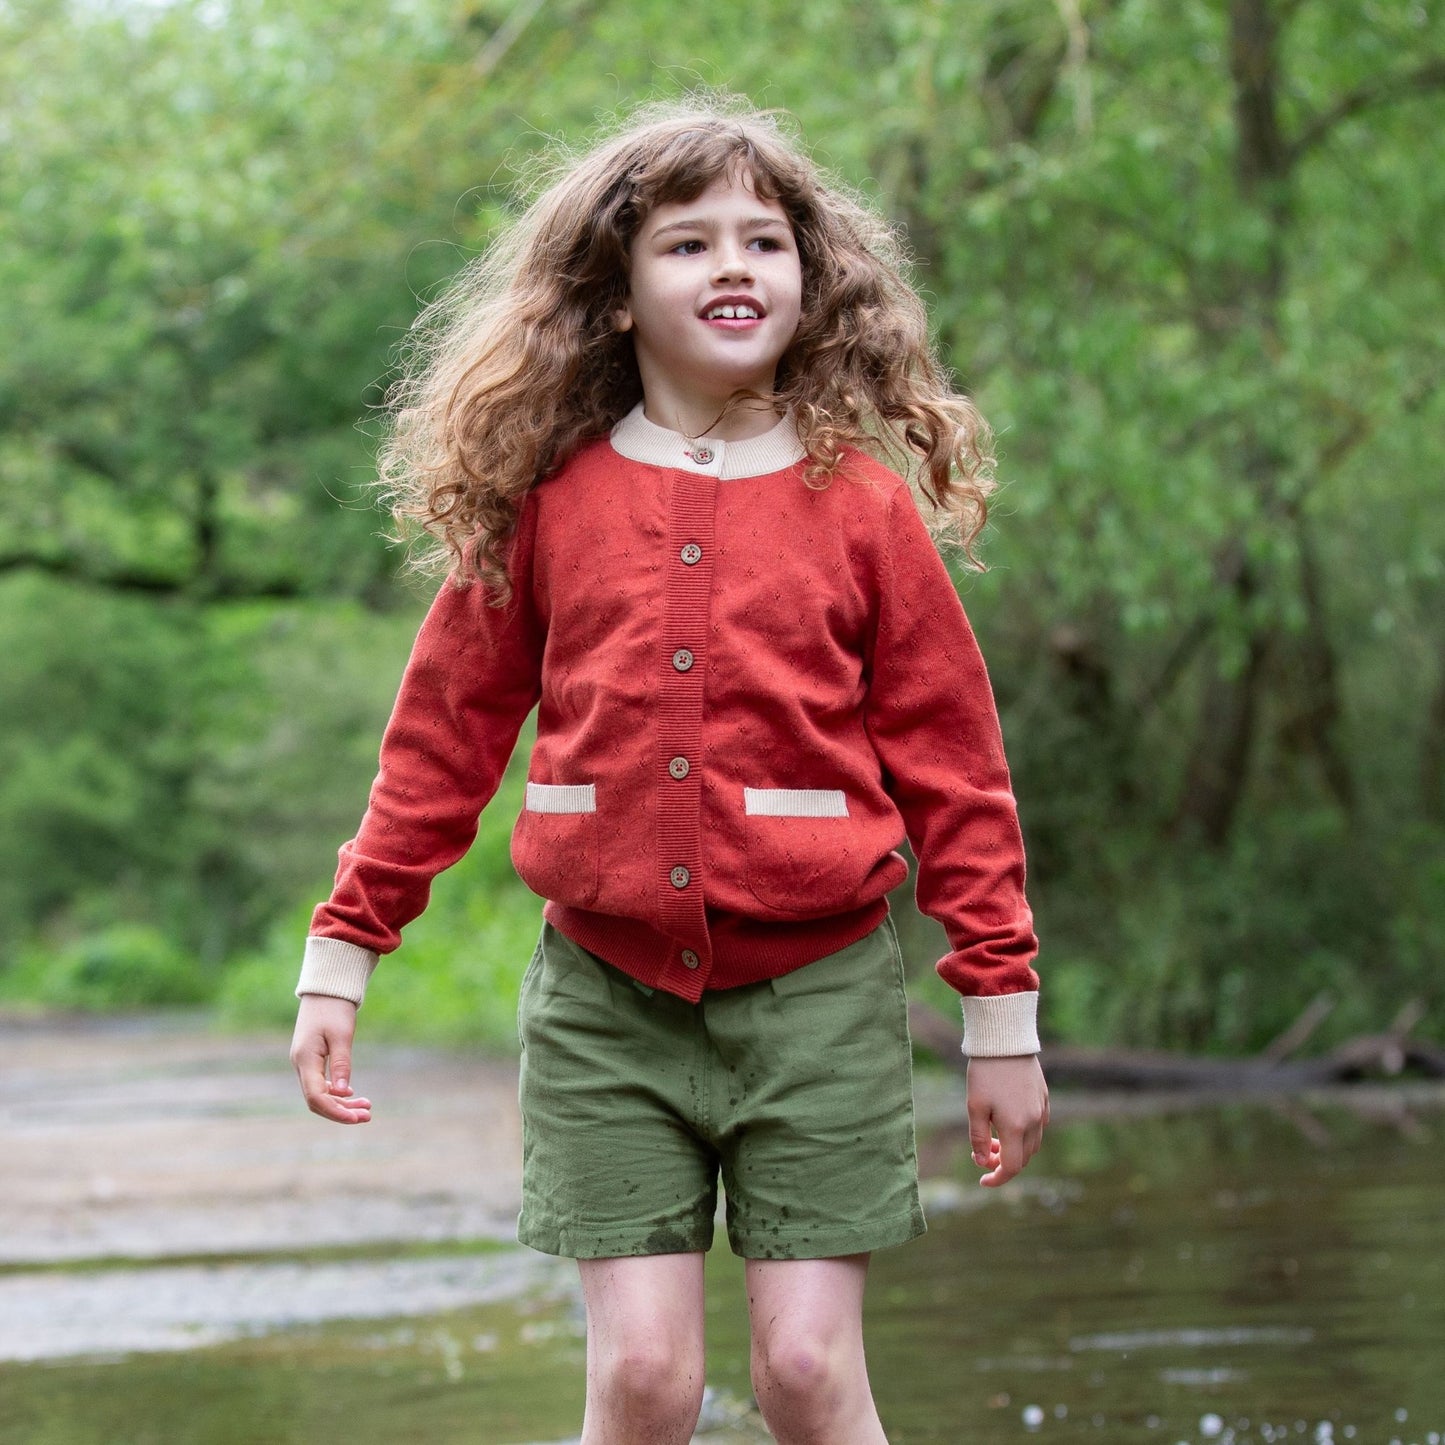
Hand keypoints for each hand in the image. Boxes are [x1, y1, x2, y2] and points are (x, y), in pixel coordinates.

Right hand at [290, 994, 371, 1123]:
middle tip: (368, 1115)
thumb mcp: (342, 1035)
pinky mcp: (311, 1058)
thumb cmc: (335, 1008)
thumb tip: (343, 1093)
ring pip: (320, 1093)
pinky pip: (320, 1083)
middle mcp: (301, 1064)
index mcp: (305, 1060)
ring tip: (366, 1108)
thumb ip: (341, 1064)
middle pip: (318, 1100)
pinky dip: (336, 1091)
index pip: (317, 1097)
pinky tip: (352, 1094)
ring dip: (341, 1103)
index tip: (358, 1118)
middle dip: (342, 1111)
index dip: (336, 1112)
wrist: (326, 989)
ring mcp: (304, 1062)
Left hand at [966, 1054, 1047, 1186]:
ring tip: (992, 1136)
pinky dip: (1023, 1133)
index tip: (982, 1181)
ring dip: (1014, 1148)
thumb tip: (982, 1161)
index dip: (997, 1178)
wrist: (1005, 1040)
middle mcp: (1034, 1121)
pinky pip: (1037, 1125)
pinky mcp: (1043, 1097)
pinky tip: (1006, 1120)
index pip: (1012, 1167)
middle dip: (1003, 1161)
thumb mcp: (974, 1106)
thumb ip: (978, 1138)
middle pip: (1023, 1157)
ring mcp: (1041, 1109)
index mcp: (1016, 1127)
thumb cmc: (985, 1072)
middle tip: (981, 1151)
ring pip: (1032, 1143)